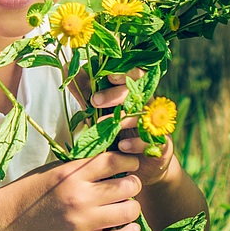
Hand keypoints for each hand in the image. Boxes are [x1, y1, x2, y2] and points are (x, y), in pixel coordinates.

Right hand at [5, 152, 142, 230]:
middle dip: (133, 184)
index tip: (130, 165)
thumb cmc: (33, 190)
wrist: (9, 219)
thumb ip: (83, 167)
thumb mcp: (55, 170)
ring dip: (132, 207)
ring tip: (125, 206)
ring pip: (129, 212)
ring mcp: (81, 222)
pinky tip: (130, 227)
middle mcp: (80, 197)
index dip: (130, 161)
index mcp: (72, 174)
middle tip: (128, 186)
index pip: (114, 161)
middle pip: (127, 186)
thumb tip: (117, 163)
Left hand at [76, 68, 174, 184]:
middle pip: (138, 93)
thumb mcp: (99, 110)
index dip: (124, 73)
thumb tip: (68, 67)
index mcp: (134, 94)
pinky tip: (122, 146)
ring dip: (123, 119)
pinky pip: (151, 142)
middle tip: (95, 100)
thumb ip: (86, 91)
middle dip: (116, 94)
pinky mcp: (161, 145)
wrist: (138, 163)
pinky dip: (136, 143)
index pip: (135, 75)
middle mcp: (147, 107)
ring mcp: (155, 125)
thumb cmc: (117, 131)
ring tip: (103, 124)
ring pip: (144, 117)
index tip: (107, 75)